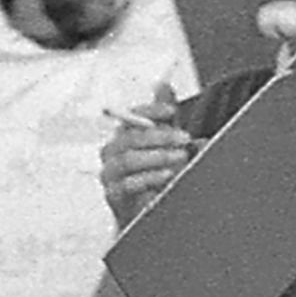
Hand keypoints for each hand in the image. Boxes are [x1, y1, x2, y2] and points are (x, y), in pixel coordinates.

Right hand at [99, 108, 194, 226]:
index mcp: (124, 135)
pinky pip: (128, 184)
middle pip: (129, 138)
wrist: (147, 212)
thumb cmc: (154, 173)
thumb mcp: (163, 143)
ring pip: (128, 160)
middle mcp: (112, 152)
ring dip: (157, 157)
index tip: (171, 111)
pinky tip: (168, 176)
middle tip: (185, 138)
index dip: (150, 110)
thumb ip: (163, 117)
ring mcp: (110, 174)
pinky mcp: (113, 195)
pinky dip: (150, 179)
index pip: (131, 116)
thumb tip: (163, 84)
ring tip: (181, 157)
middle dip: (160, 136)